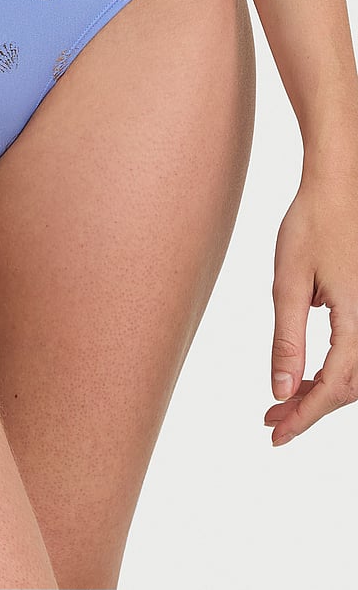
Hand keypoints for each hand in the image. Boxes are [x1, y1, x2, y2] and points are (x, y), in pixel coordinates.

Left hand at [264, 167, 357, 445]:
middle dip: (310, 409)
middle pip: (349, 386)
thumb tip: (281, 390)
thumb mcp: (288, 283)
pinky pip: (357, 352)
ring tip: (282, 403)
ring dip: (321, 392)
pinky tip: (305, 376)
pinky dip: (333, 370)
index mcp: (357, 318)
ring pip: (356, 373)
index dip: (306, 416)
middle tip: (271, 420)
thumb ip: (287, 340)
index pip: (334, 386)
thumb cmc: (312, 225)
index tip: (277, 434)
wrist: (339, 186)